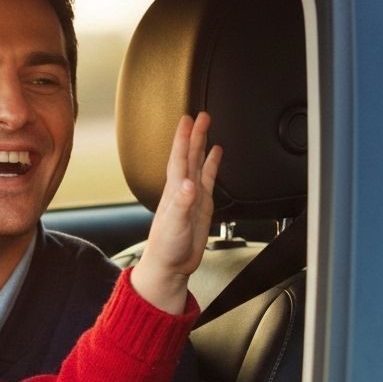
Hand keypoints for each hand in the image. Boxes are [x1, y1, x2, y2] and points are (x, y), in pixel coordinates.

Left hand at [132, 111, 221, 312]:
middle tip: (201, 115)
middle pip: (189, 155)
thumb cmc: (167, 248)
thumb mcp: (175, 225)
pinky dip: (211, 164)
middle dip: (194, 134)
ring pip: (198, 163)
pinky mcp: (202, 205)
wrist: (171, 266)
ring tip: (206, 126)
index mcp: (174, 191)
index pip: (180, 158)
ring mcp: (192, 196)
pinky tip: (215, 154)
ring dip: (202, 144)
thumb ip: (183, 204)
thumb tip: (189, 184)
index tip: (188, 120)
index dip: (184, 139)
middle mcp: (183, 190)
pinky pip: (208, 178)